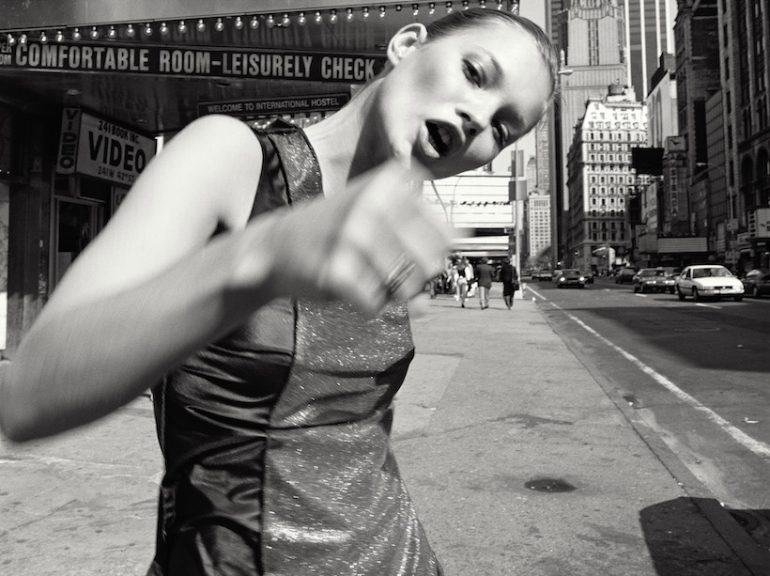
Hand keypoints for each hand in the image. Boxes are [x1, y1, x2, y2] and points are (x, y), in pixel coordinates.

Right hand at [254, 161, 451, 314]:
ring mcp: (353, 234)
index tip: (410, 251)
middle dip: (416, 278)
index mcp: (393, 182)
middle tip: (389, 270)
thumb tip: (428, 304)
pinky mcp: (334, 268)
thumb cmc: (341, 233)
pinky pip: (375, 304)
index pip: (448, 235)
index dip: (434, 255)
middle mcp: (375, 202)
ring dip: (390, 293)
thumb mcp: (385, 226)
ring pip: (406, 287)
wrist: (279, 243)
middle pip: (432, 263)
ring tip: (366, 275)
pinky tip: (349, 286)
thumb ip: (418, 254)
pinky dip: (366, 305)